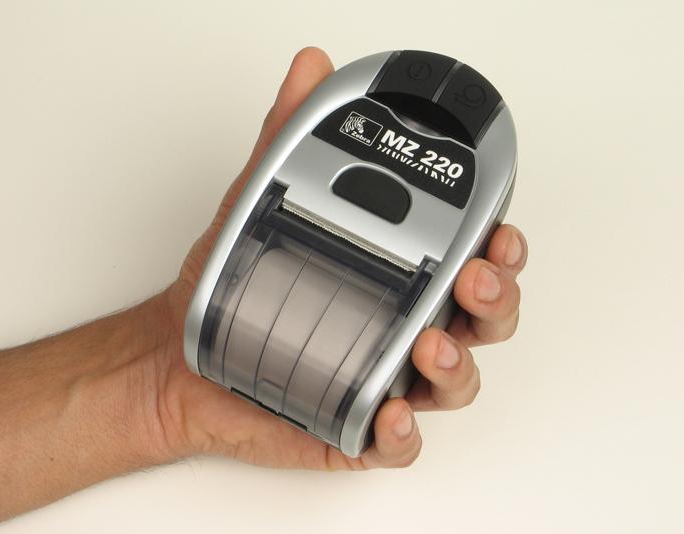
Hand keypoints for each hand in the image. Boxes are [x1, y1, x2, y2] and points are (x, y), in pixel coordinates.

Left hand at [156, 47, 526, 468]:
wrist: (181, 352)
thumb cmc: (239, 281)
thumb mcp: (265, 199)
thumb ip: (292, 135)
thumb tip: (308, 71)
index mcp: (402, 271)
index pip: (474, 256)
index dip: (502, 249)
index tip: (501, 233)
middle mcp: (406, 323)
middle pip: (486, 318)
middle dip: (496, 299)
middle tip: (473, 280)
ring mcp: (389, 375)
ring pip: (459, 379)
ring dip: (459, 364)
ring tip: (430, 344)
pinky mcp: (360, 424)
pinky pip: (401, 441)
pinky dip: (404, 434)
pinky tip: (391, 413)